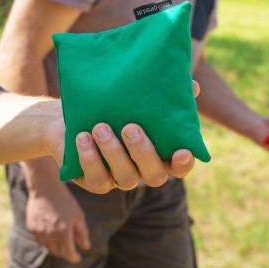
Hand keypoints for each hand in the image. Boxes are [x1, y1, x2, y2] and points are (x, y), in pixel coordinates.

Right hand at [26, 172, 89, 263]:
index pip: (68, 254)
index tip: (78, 257)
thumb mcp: (78, 215)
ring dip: (56, 247)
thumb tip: (86, 247)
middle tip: (71, 247)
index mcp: (63, 232)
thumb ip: (82, 233)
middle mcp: (50, 235)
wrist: (45, 188)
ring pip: (49, 248)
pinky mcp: (32, 228)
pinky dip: (48, 241)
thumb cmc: (65, 200)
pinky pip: (41, 240)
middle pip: (58, 253)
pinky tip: (52, 231)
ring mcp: (39, 232)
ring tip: (62, 237)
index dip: (74, 258)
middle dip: (66, 252)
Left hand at [44, 81, 199, 193]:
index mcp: (158, 155)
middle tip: (130, 128)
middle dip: (143, 152)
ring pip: (126, 178)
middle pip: (154, 176)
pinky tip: (83, 138)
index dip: (183, 163)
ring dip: (114, 153)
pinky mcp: (96, 182)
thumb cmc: (115, 110)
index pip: (178, 166)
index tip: (182, 150)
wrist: (75, 118)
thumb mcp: (139, 101)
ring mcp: (119, 179)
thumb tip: (193, 86)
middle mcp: (142, 171)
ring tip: (101, 127)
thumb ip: (165, 98)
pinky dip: (90, 159)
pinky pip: (96, 180)